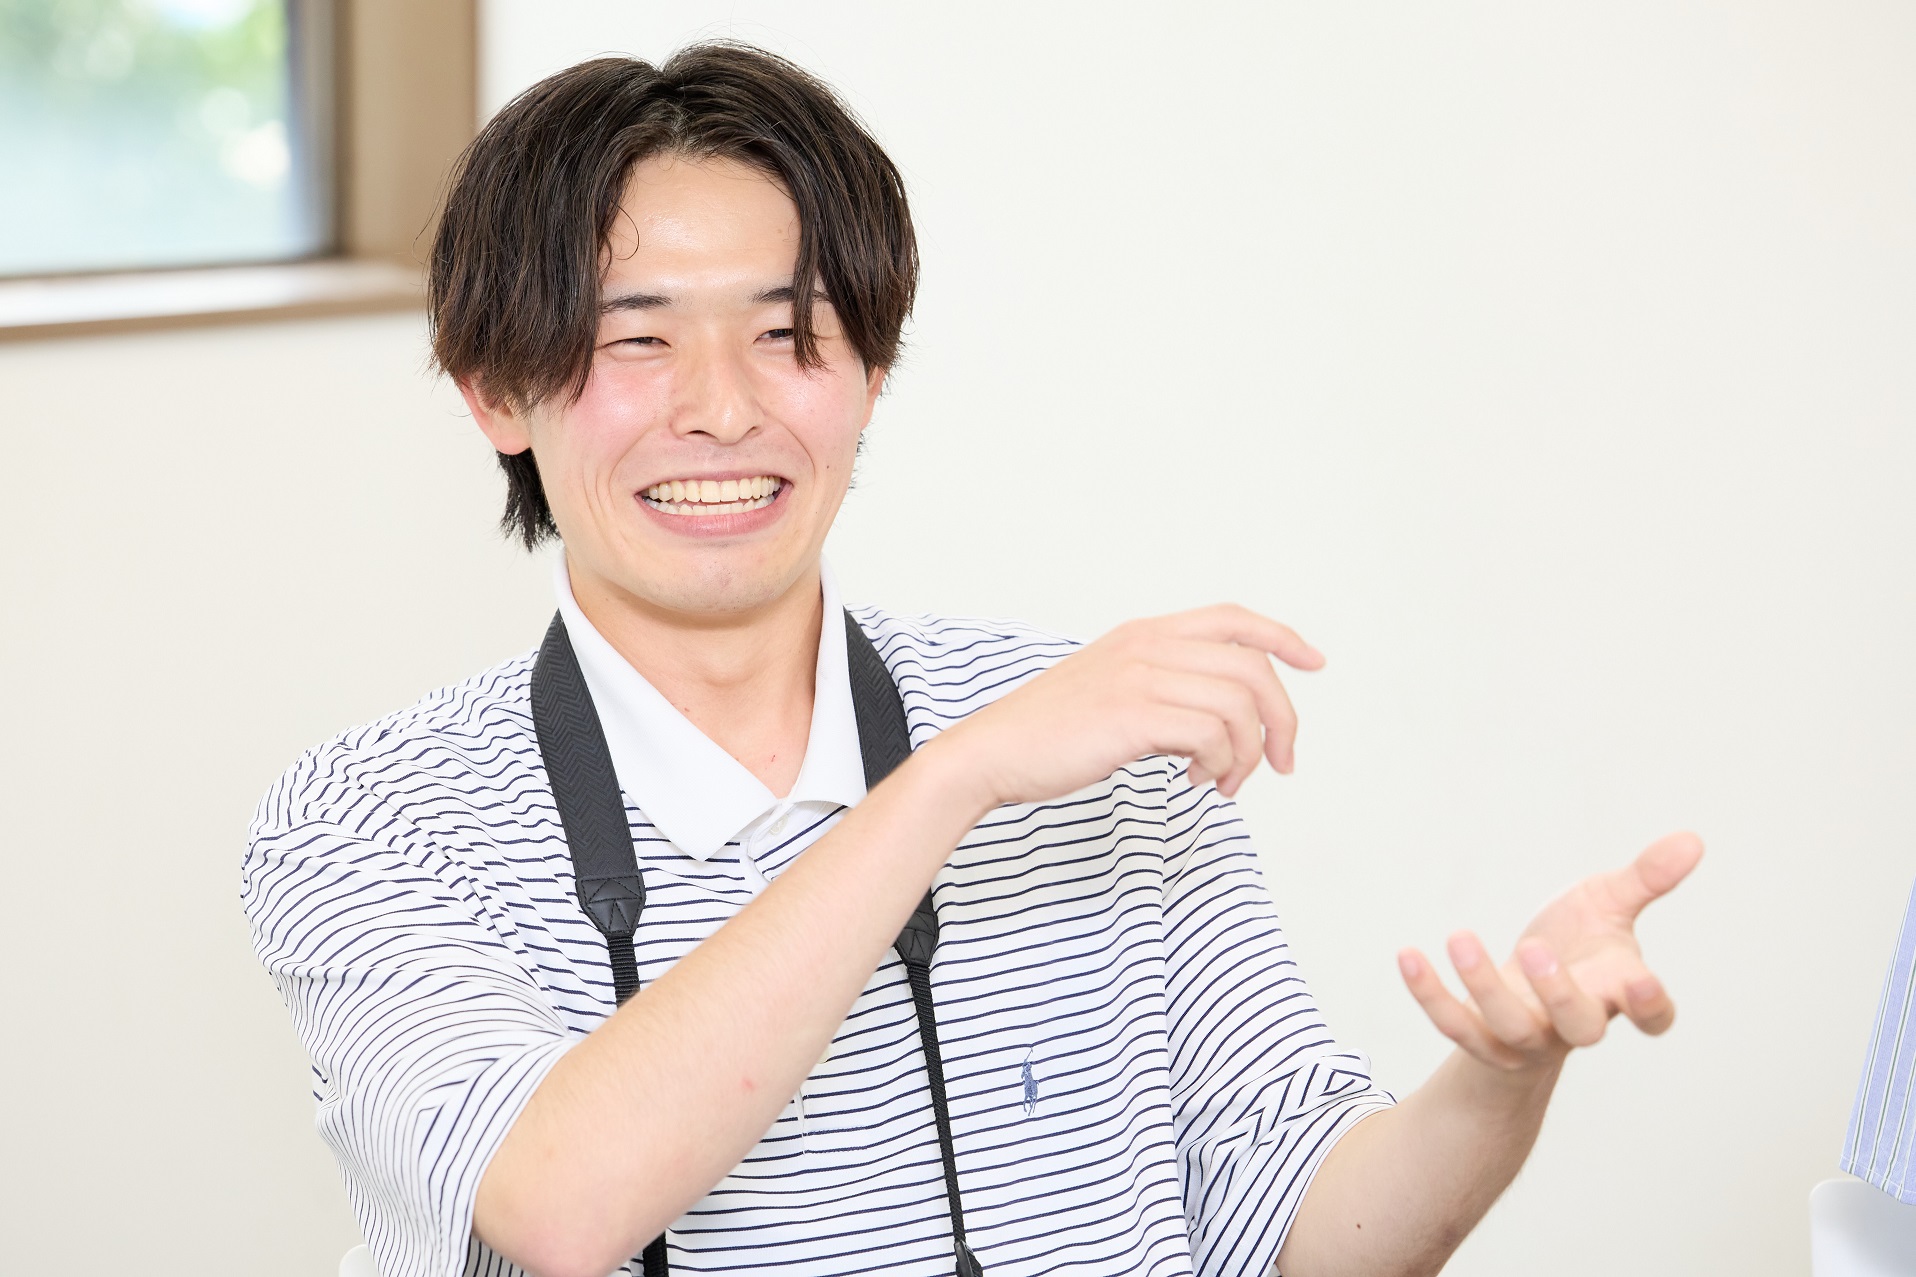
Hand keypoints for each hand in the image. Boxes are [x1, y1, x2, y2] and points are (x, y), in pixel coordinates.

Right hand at [927, 604, 1322, 809]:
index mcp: (1144, 634)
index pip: (1233, 618)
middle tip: (1279, 764)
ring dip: (1247, 755)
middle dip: (1280, 721)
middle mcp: (1147, 646)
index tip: (1314, 663)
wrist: (993, 752)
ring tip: (1223, 783)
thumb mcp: (1113, 692)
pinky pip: (1212, 736)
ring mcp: (1140, 677)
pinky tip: (1196, 782)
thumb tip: (1218, 727)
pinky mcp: (1133, 715)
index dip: (1282, 637)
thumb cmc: (1049, 734)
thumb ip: (1164, 692)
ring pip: (1238, 706)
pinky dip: (1220, 766)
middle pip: (1252, 669)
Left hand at [1396, 832, 1703, 1071]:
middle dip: (1560, 995)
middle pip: (1580, 1029)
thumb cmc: (1577, 946)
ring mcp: (1526, 1037)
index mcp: (1617, 994)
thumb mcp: (1608, 906)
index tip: (1639, 980)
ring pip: (1510, 1027)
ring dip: (1483, 985)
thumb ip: (1646, 878)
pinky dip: (1429, 993)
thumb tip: (1692, 839)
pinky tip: (1408, 954)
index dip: (1648, 1006)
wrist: (1525, 991)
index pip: (1652, 1017)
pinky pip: (1453, 1024)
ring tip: (1461, 936)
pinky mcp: (1480, 1039)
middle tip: (1537, 949)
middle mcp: (1575, 1024)